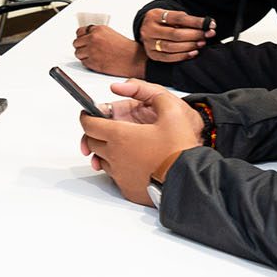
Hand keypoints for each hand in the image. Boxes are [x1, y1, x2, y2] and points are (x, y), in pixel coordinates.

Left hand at [72, 24, 145, 77]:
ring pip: (78, 53)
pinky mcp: (92, 62)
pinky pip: (83, 62)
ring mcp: (92, 50)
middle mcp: (93, 39)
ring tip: (93, 56)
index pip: (79, 32)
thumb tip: (86, 37)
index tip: (83, 40)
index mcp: (98, 30)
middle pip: (76, 43)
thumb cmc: (125, 48)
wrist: (133, 59)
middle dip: (81, 47)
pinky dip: (88, 63)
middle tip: (88, 50)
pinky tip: (96, 61)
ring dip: (83, 55)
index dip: (81, 37)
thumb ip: (97, 34)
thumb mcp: (110, 34)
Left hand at [78, 80, 204, 205]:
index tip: (88, 114)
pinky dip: (118, 168)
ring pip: (101, 160)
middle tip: (104, 128)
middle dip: (95, 133)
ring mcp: (120, 175)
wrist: (189, 179)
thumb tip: (128, 87)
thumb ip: (151, 94)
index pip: (89, 124)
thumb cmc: (180, 148)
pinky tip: (132, 162)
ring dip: (105, 151)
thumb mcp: (172, 111)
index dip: (87, 116)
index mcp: (120, 135)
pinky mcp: (127, 189)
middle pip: (92, 142)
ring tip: (121, 145)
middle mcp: (115, 156)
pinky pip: (115, 176)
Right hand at [137, 8, 214, 63]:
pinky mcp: (152, 55)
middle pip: (174, 34)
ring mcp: (149, 43)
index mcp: (154, 15)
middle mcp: (149, 29)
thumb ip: (188, 20)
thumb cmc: (163, 23)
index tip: (208, 24)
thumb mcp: (172, 16)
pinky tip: (193, 53)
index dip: (195, 21)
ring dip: (189, 46)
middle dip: (193, 35)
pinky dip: (183, 56)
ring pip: (171, 47)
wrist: (147, 30)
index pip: (177, 18)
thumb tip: (209, 25)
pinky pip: (168, 58)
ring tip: (201, 43)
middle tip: (206, 35)